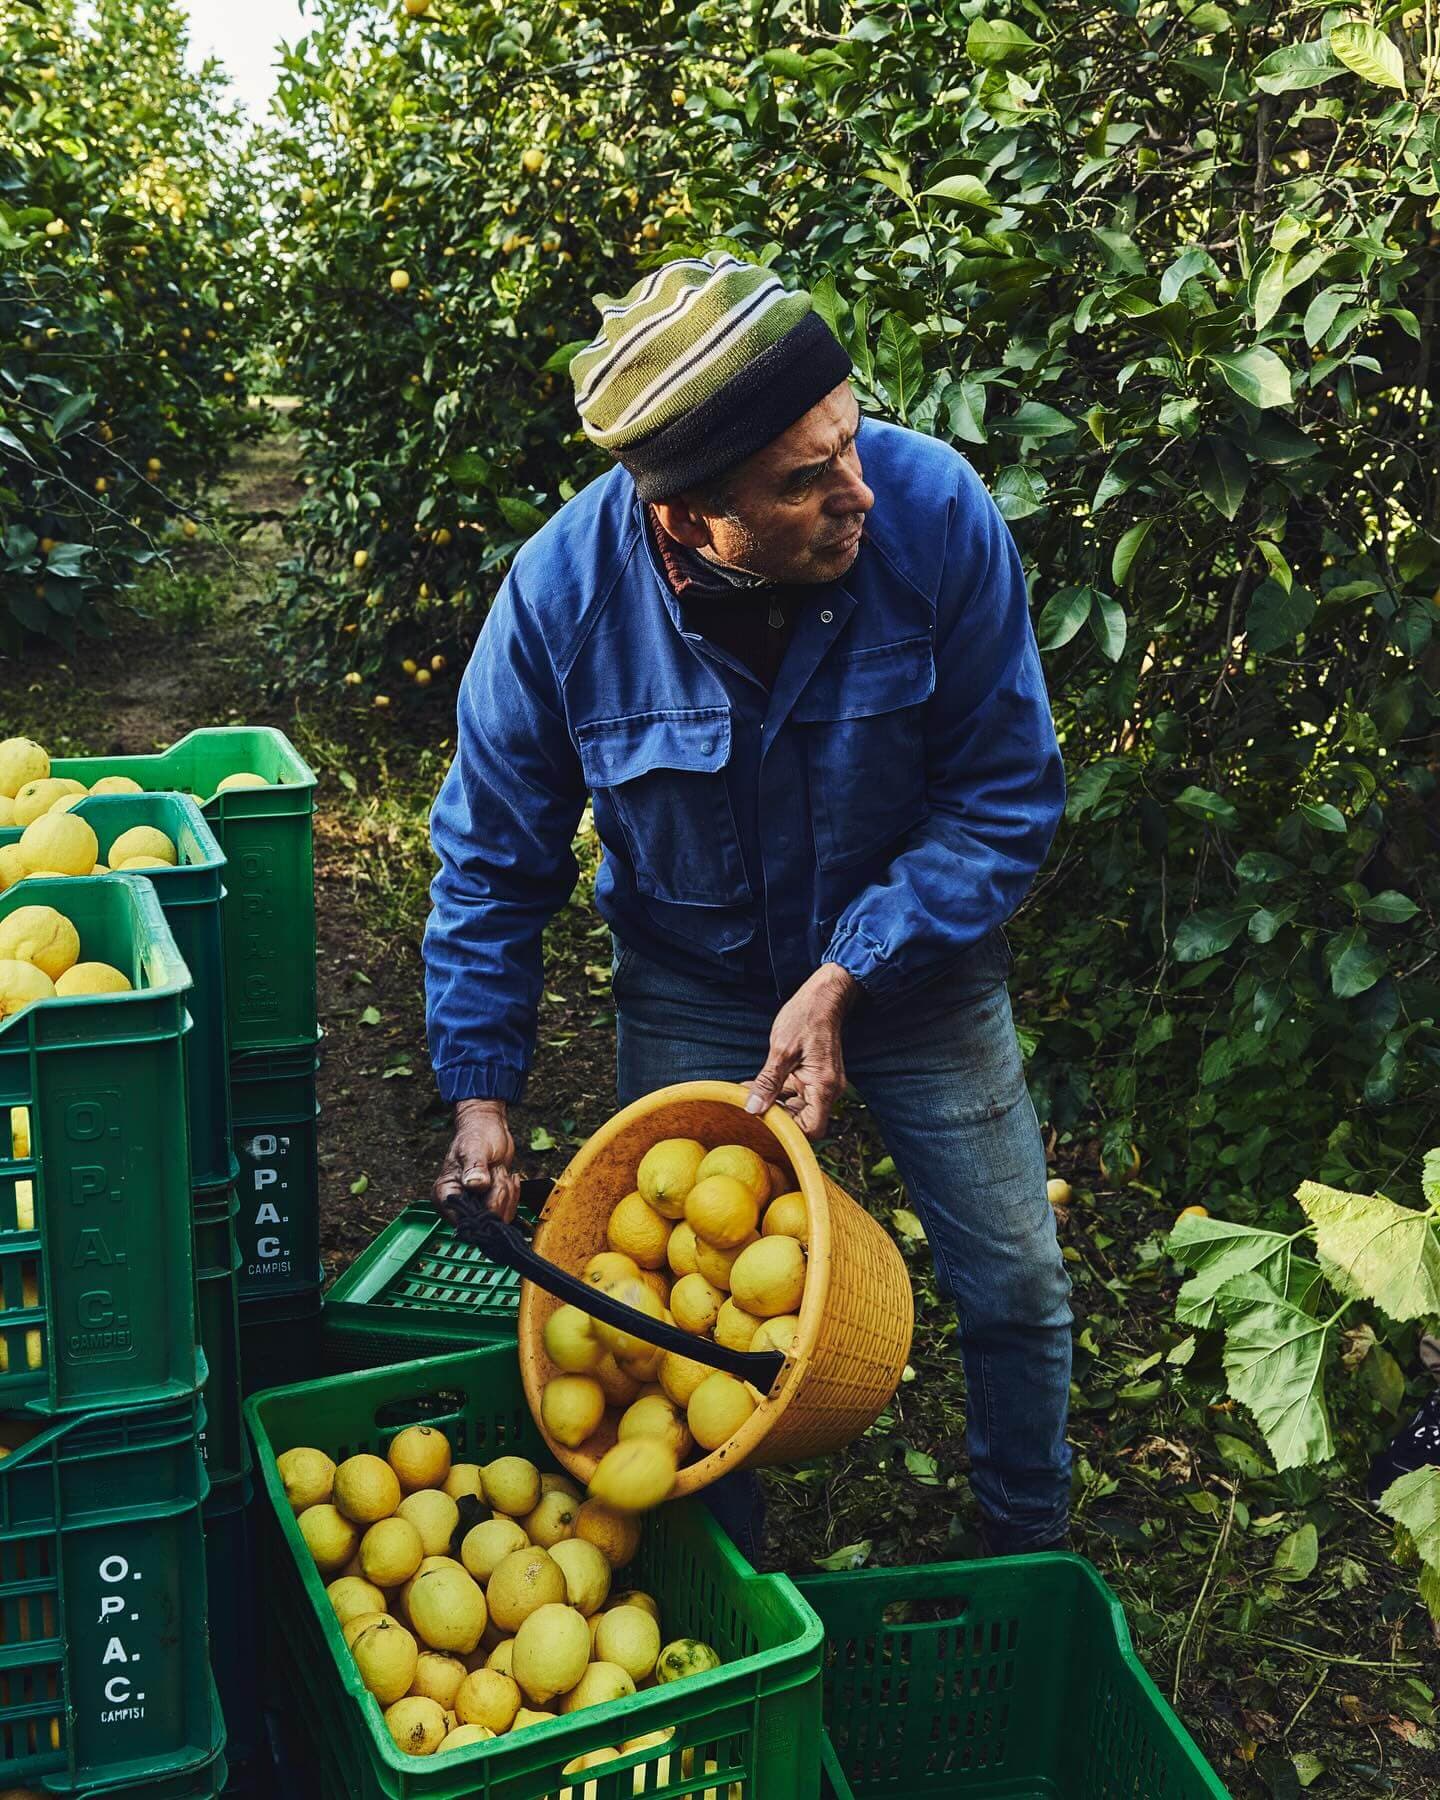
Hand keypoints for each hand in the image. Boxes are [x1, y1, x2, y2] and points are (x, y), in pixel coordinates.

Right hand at [434, 1098, 519, 1222]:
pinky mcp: (491, 1203)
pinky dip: (513, 1193)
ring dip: (507, 1192)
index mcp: (446, 1194)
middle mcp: (459, 1204)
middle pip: (486, 1218)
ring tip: (498, 1171)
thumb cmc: (476, 1134)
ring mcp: (476, 1205)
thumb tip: (475, 1184)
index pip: (464, 1220)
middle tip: (495, 1171)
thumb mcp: (475, 1148)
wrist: (489, 1127)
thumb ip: (475, 1167)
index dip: (482, 1211)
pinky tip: (506, 1176)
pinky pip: (508, 1211)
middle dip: (498, 1194)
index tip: (491, 1190)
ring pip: (500, 1216)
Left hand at [745, 963, 857, 1138]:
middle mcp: (828, 1090)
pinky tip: (757, 1086)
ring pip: (797, 1108)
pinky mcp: (814, 1077)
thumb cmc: (806, 1017)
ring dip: (774, 1104)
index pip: (811, 1129)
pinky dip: (778, 1093)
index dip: (789, 1132)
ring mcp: (822, 1084)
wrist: (823, 997)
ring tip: (749, 1095)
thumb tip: (753, 1108)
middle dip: (776, 1117)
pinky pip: (796, 1093)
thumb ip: (768, 1082)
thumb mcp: (781, 1049)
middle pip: (804, 1121)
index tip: (763, 1123)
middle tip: (749, 1109)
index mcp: (824, 1086)